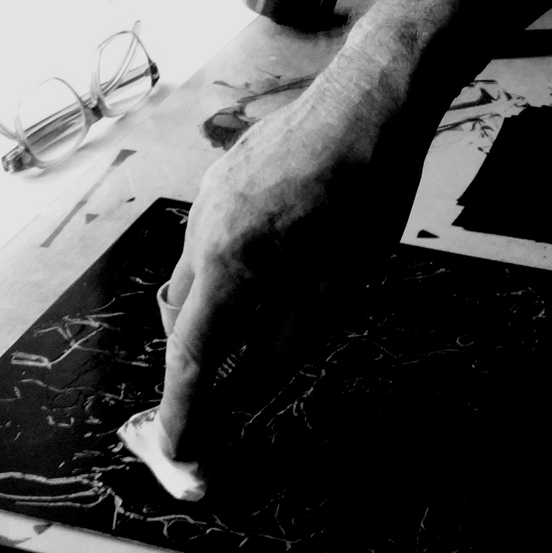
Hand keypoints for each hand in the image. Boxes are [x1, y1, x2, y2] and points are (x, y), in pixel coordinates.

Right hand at [156, 58, 428, 462]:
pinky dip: (219, 278)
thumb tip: (246, 390)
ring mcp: (207, 200)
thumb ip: (284, 344)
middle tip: (216, 414)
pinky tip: (262, 279)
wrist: (371, 98)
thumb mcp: (340, 285)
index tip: (179, 453)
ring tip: (245, 350)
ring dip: (208, 322)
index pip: (192, 358)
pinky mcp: (220, 179)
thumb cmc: (368, 189)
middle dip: (194, 372)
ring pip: (189, 282)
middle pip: (181, 324)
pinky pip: (205, 244)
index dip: (183, 413)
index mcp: (233, 264)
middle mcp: (205, 230)